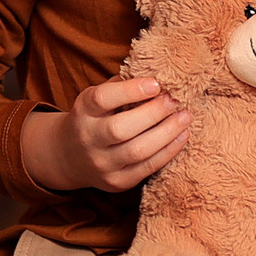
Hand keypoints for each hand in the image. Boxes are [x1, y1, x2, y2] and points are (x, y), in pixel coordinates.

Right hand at [19, 75, 192, 193]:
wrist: (70, 156)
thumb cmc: (93, 118)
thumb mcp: (96, 98)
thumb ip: (121, 87)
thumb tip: (157, 73)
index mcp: (83, 112)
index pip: (102, 100)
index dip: (130, 90)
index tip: (156, 83)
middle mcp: (88, 139)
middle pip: (121, 129)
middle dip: (154, 113)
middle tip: (176, 100)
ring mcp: (102, 164)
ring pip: (138, 151)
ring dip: (168, 132)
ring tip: (185, 116)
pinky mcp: (117, 182)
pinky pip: (148, 168)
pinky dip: (169, 151)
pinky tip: (182, 135)